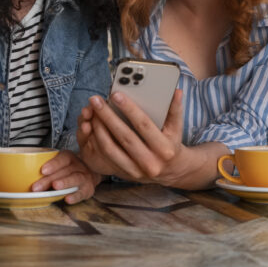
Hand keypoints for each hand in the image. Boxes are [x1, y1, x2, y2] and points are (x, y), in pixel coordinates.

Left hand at [32, 149, 99, 203]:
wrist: (89, 175)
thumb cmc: (68, 170)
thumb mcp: (59, 165)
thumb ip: (46, 169)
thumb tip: (23, 178)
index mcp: (69, 158)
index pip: (62, 159)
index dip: (53, 164)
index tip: (42, 170)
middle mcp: (78, 166)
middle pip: (64, 171)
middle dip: (49, 179)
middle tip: (36, 187)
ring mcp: (84, 177)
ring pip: (75, 178)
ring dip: (64, 183)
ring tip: (55, 187)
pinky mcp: (88, 189)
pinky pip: (82, 192)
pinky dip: (75, 196)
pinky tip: (67, 199)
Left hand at [78, 90, 225, 189]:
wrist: (172, 171)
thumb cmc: (171, 143)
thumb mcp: (176, 128)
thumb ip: (175, 110)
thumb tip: (176, 91)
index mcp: (165, 149)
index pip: (144, 125)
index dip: (129, 109)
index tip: (115, 95)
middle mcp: (151, 162)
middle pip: (124, 136)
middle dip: (107, 116)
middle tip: (96, 100)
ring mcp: (136, 171)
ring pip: (111, 149)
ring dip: (98, 130)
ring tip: (91, 113)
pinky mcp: (125, 175)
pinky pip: (106, 158)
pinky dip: (97, 142)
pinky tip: (92, 128)